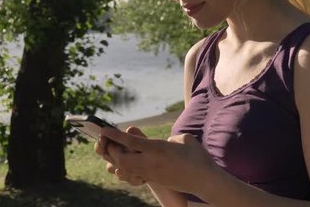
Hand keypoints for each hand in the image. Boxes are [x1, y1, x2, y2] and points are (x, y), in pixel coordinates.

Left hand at [100, 127, 219, 195]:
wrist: (204, 180)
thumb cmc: (198, 157)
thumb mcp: (184, 139)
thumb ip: (171, 138)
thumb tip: (166, 141)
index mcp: (157, 149)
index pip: (130, 142)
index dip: (115, 135)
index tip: (104, 130)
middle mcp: (151, 162)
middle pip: (122, 159)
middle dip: (112, 151)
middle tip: (110, 143)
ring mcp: (151, 173)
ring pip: (126, 169)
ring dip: (118, 160)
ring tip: (116, 152)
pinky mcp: (155, 180)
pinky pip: (134, 175)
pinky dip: (127, 168)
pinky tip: (127, 163)